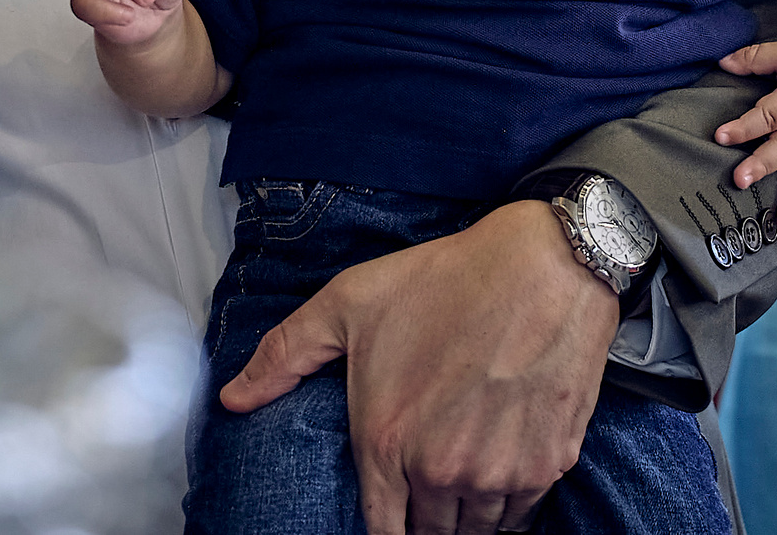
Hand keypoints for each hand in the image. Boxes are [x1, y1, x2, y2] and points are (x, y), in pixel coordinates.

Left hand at [220, 200, 615, 534]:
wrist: (543, 267)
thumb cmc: (443, 281)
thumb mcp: (348, 303)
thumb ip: (284, 356)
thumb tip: (230, 398)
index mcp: (385, 442)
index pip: (379, 530)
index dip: (382, 527)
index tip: (389, 510)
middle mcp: (440, 472)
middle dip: (423, 519)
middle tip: (424, 487)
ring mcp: (497, 474)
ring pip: (476, 531)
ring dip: (464, 516)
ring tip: (458, 482)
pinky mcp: (546, 466)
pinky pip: (520, 515)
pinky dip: (507, 506)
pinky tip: (496, 476)